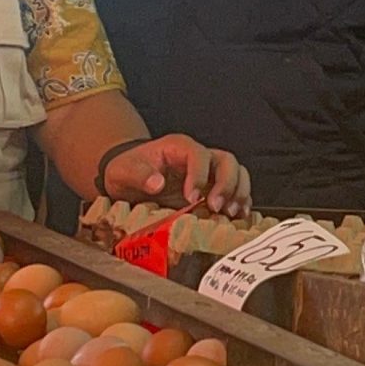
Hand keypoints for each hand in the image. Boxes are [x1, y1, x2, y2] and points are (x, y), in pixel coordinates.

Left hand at [103, 134, 250, 217]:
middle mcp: (199, 157)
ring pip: (237, 173)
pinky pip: (235, 190)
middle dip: (227, 185)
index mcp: (179, 148)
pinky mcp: (213, 188)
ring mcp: (209, 172)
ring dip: (238, 193)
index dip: (199, 176)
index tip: (191, 198)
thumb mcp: (124, 170)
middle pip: (226, 161)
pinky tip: (237, 217)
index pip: (199, 155)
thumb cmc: (129, 170)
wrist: (130, 177)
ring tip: (231, 213)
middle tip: (217, 207)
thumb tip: (156, 183)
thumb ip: (138, 174)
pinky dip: (240, 202)